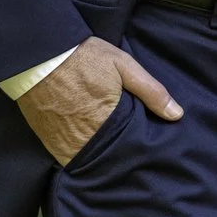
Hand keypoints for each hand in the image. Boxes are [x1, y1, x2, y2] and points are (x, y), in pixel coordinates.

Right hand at [15, 37, 181, 165]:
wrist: (39, 54)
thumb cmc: (85, 57)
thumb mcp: (124, 66)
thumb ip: (151, 91)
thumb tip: (177, 115)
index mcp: (107, 121)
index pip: (128, 149)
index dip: (137, 151)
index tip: (145, 150)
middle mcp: (84, 137)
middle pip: (108, 159)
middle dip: (119, 158)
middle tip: (130, 154)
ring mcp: (63, 141)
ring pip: (87, 161)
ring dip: (98, 159)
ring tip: (110, 153)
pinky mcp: (47, 140)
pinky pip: (66, 158)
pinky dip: (77, 155)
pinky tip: (87, 147)